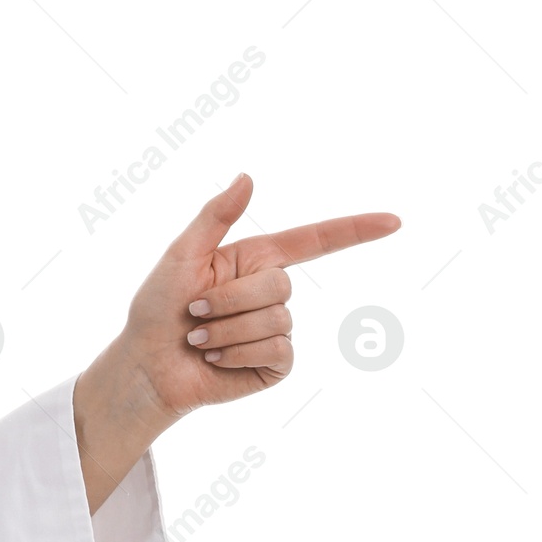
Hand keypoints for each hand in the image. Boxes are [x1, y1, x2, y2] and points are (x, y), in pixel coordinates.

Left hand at [72, 173, 399, 511]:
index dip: (355, 230)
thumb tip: (248, 176)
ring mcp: (277, 330)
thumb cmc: (156, 308)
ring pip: (276, 320)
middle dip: (230, 299)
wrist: (147, 364)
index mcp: (254, 260)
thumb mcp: (181, 255)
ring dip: (228, 330)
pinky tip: (216, 358)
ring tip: (199, 338)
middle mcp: (270, 293)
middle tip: (194, 312)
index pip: (314, 241)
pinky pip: (278, 352)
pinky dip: (238, 353)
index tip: (394, 221)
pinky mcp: (275, 365)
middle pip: (281, 284)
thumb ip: (215, 216)